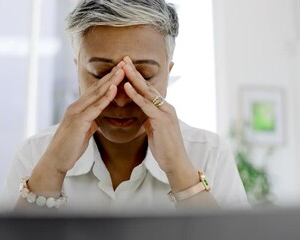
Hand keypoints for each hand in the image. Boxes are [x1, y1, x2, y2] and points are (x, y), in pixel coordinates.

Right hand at [41, 62, 124, 172]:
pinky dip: (105, 98)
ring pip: (96, 94)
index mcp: (79, 108)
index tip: (121, 70)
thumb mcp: (83, 132)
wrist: (56, 160)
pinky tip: (113, 89)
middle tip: (125, 62)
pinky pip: (95, 108)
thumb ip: (89, 123)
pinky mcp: (78, 121)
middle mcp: (76, 106)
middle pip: (97, 87)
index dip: (109, 79)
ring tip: (122, 70)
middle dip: (112, 74)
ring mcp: (76, 112)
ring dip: (111, 81)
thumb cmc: (70, 147)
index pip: (96, 90)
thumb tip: (96, 120)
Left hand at [121, 57, 193, 175]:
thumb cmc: (165, 149)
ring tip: (123, 66)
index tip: (127, 67)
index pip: (149, 90)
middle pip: (148, 85)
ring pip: (147, 91)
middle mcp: (166, 107)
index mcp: (164, 109)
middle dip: (135, 71)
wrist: (176, 163)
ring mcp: (166, 112)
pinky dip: (136, 95)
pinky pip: (146, 105)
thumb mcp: (156, 131)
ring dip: (134, 78)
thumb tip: (145, 117)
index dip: (137, 78)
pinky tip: (126, 86)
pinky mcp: (162, 120)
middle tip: (124, 58)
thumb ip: (151, 120)